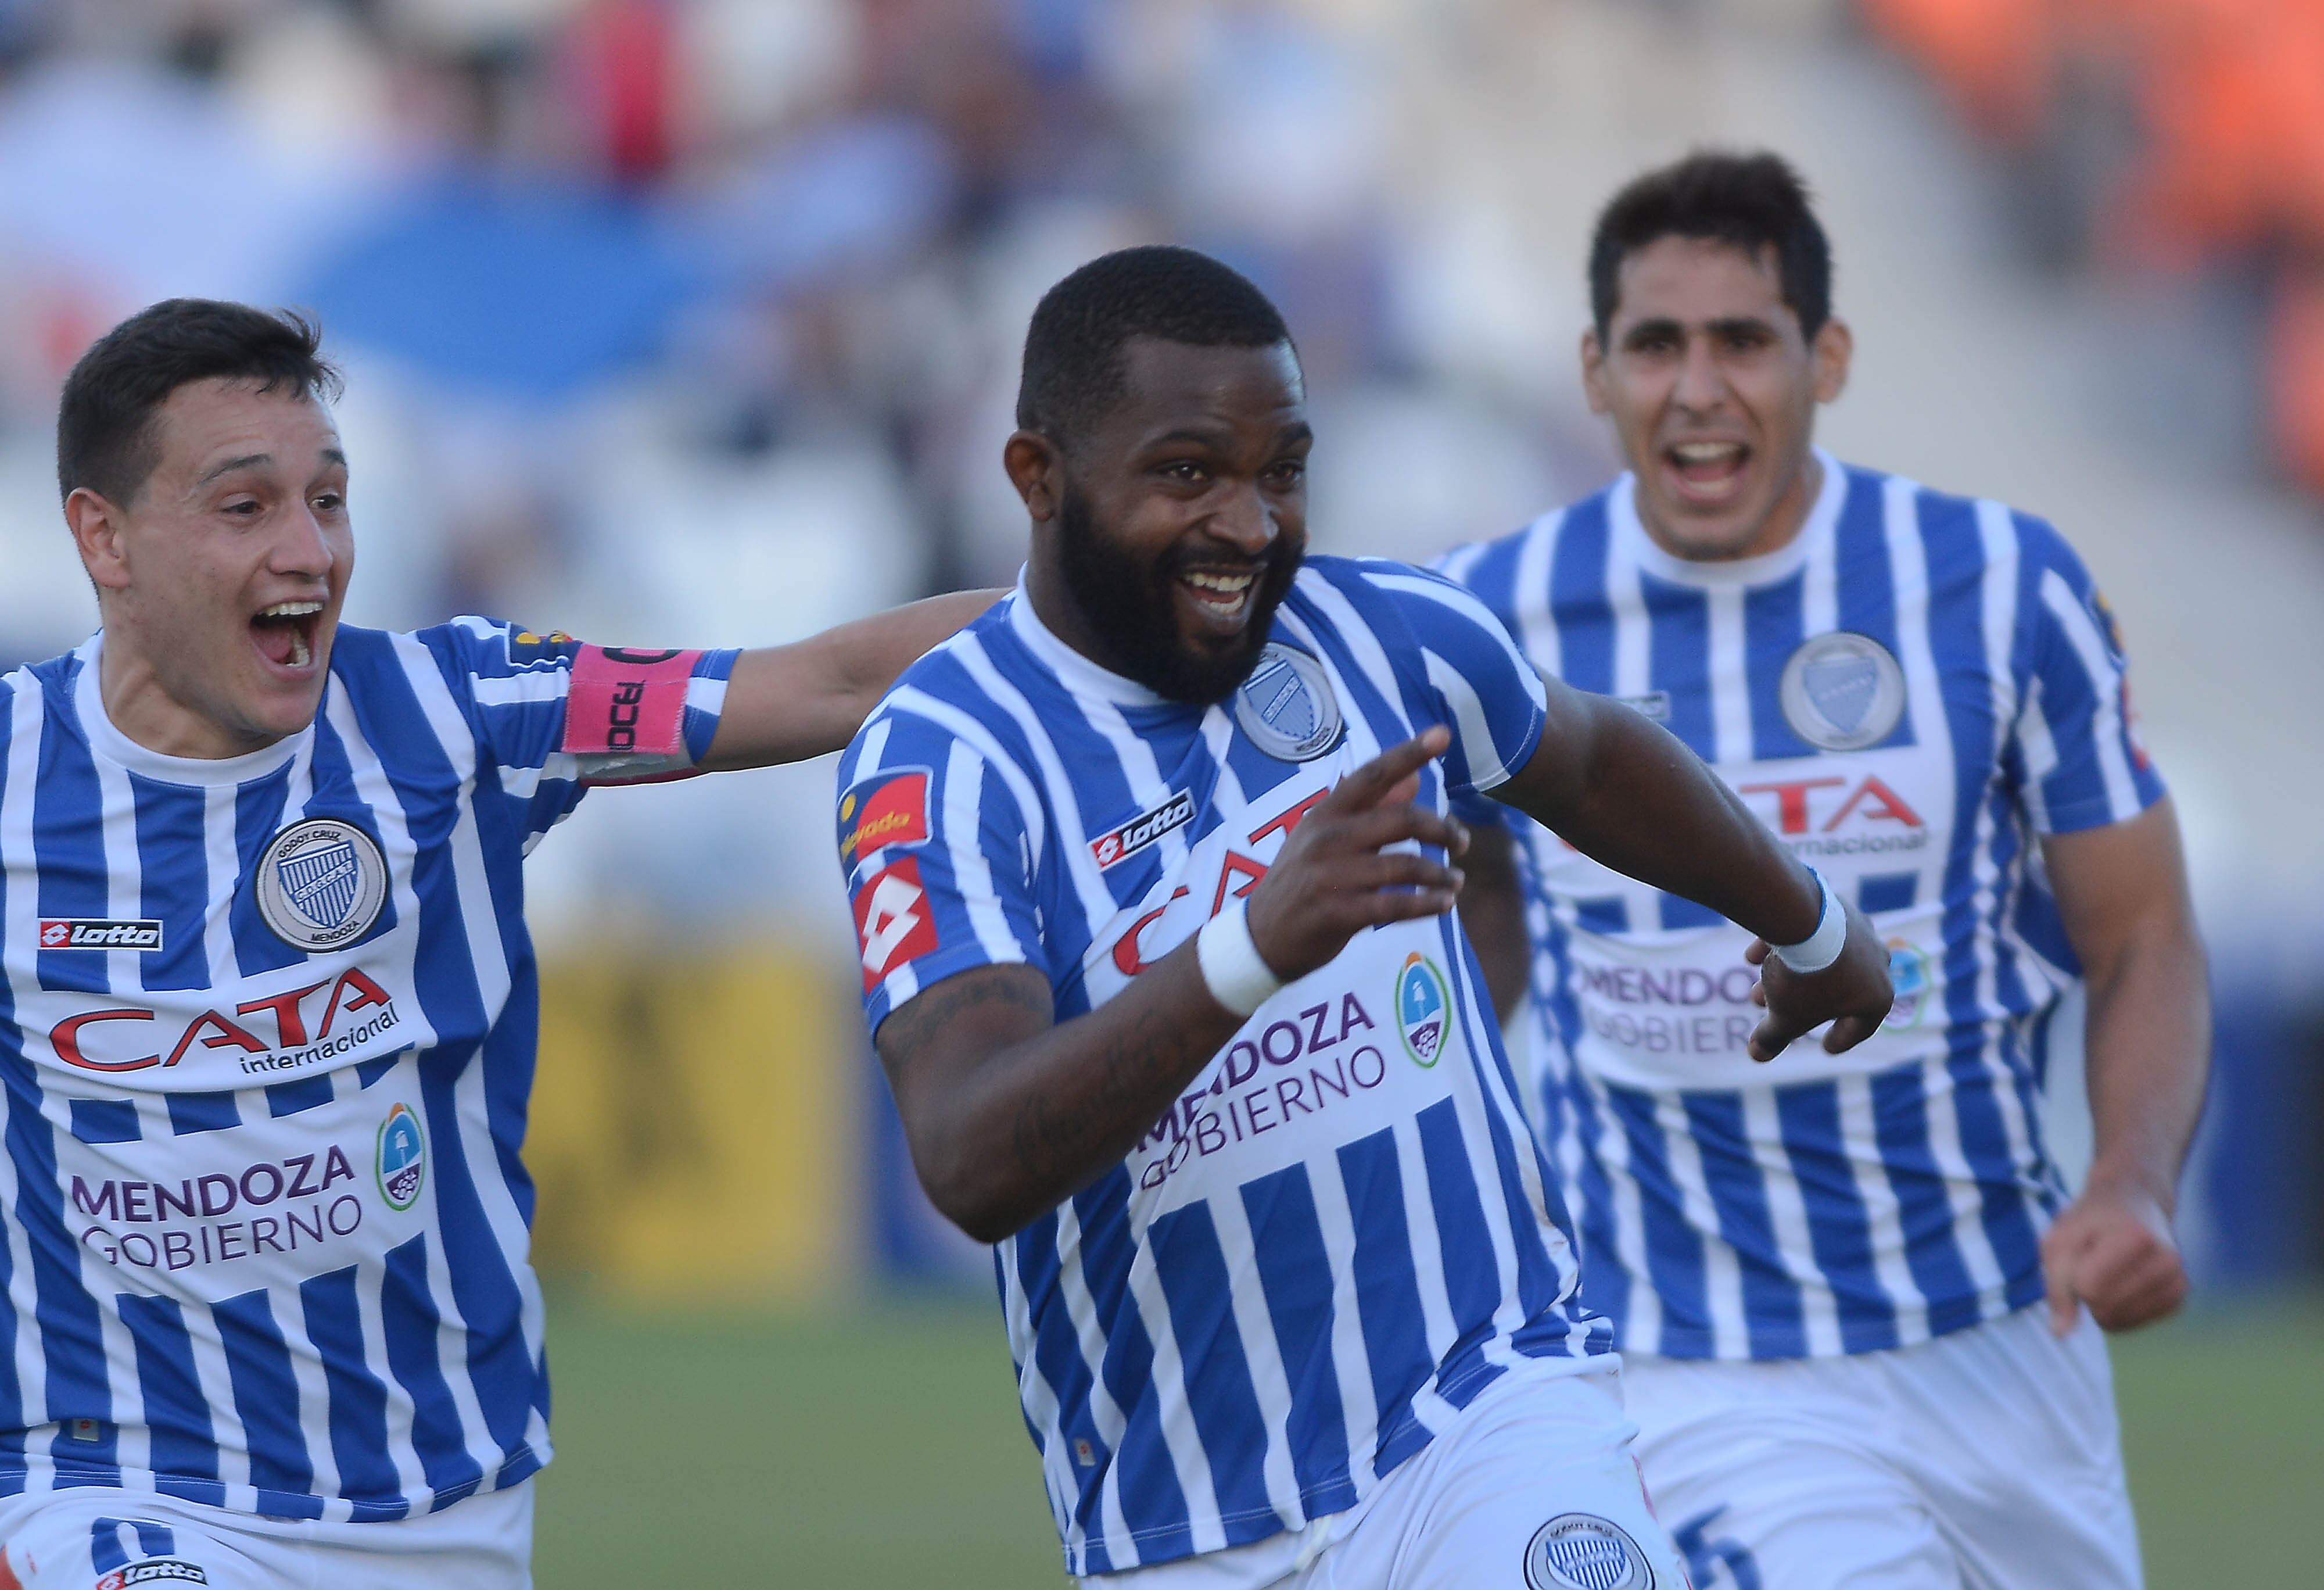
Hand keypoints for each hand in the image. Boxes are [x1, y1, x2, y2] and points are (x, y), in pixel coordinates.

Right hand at [1244, 727, 1468, 981]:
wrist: (1262, 935)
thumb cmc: (1302, 880)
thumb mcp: (1327, 837)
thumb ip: (1373, 809)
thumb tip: (1415, 778)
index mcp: (1326, 813)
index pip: (1373, 775)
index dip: (1409, 753)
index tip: (1442, 734)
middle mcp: (1328, 838)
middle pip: (1401, 819)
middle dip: (1441, 829)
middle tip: (1462, 842)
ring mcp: (1331, 875)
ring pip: (1404, 865)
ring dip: (1439, 873)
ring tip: (1456, 881)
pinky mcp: (1338, 912)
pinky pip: (1395, 905)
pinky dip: (1427, 904)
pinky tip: (1444, 904)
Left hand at [1742, 898, 1893, 1061]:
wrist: (1802, 918)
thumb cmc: (1804, 979)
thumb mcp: (1785, 1016)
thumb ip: (1774, 1038)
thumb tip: (1758, 1055)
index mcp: (1878, 996)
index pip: (1862, 1026)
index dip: (1842, 1039)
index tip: (1826, 1047)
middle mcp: (1878, 963)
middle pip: (1836, 990)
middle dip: (1800, 1005)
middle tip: (1774, 1013)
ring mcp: (1860, 932)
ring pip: (1822, 960)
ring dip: (1790, 977)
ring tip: (1756, 989)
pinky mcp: (1837, 907)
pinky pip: (1812, 933)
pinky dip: (1785, 946)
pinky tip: (1752, 954)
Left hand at [2042, 1175, 2187, 1335]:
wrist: (2135, 1202)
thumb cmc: (2090, 1221)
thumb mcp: (2059, 1240)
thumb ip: (2056, 1286)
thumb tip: (2060, 1333)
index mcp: (2137, 1238)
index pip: (2089, 1288)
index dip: (2071, 1277)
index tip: (2080, 1252)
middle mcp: (2166, 1261)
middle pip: (2104, 1308)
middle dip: (2086, 1292)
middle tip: (2094, 1260)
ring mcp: (2178, 1281)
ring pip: (2119, 1321)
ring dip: (2101, 1303)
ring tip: (2109, 1269)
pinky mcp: (2179, 1297)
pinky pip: (2134, 1324)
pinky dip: (2118, 1310)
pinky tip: (2122, 1283)